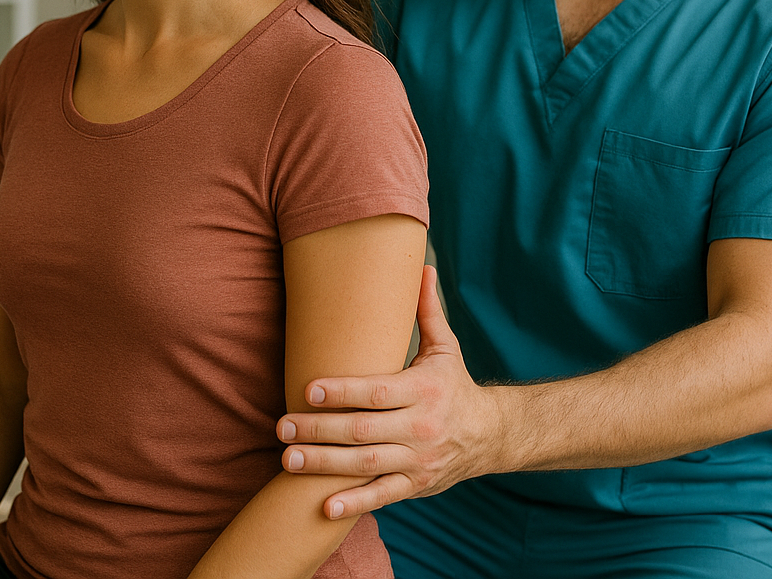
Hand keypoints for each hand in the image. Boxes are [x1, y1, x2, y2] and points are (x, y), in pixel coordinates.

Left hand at [276, 265, 508, 518]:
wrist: (491, 436)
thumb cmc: (454, 386)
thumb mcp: (446, 348)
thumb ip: (427, 311)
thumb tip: (424, 266)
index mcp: (425, 390)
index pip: (378, 392)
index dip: (343, 392)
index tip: (308, 388)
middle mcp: (421, 427)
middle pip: (363, 431)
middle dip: (319, 430)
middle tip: (280, 426)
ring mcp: (418, 460)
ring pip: (366, 466)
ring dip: (324, 465)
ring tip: (287, 459)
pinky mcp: (415, 486)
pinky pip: (382, 497)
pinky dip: (354, 503)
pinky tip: (323, 506)